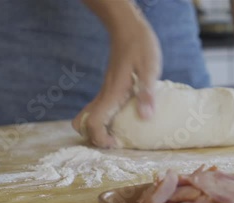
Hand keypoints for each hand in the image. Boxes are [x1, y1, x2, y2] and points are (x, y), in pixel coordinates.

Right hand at [72, 14, 161, 147]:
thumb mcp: (149, 68)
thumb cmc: (140, 46)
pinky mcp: (109, 89)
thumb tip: (145, 118)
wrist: (127, 28)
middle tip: (116, 141)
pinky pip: (99, 111)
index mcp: (112, 94)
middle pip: (84, 124)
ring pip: (89, 118)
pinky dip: (104, 121)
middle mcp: (104, 95)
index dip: (101, 139)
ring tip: (120, 134)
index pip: (93, 124)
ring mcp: (104, 92)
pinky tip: (124, 120)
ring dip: (99, 130)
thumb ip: (146, 92)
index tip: (117, 143)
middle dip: (95, 138)